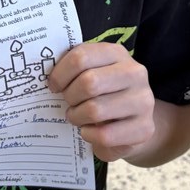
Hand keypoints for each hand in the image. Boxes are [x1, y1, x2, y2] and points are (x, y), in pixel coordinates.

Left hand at [47, 42, 155, 161]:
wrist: (132, 121)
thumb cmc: (102, 94)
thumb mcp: (91, 73)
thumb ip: (73, 68)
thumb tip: (45, 73)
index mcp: (117, 53)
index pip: (81, 57)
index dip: (60, 74)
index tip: (53, 86)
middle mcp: (134, 73)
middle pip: (88, 83)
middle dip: (70, 97)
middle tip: (68, 103)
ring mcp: (143, 101)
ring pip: (95, 110)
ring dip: (77, 117)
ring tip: (77, 117)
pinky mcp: (144, 128)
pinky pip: (105, 135)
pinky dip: (89, 135)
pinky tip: (89, 131)